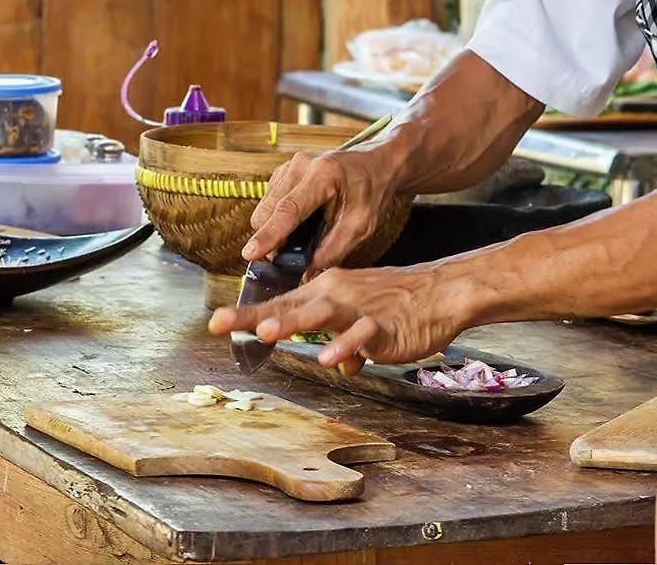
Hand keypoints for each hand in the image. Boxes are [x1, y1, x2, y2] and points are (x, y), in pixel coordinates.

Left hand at [207, 265, 467, 376]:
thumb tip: (338, 363)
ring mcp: (357, 308)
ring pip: (319, 314)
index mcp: (324, 292)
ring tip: (268, 332)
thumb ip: (343, 341)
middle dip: (255, 316)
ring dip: (293, 322)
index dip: (248, 313)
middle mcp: (335, 294)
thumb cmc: (398, 306)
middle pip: (288, 305)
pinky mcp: (381, 325)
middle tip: (221, 322)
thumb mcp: (361, 322)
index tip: (216, 322)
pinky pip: (360, 336)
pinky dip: (345, 346)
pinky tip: (331, 359)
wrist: (441, 293)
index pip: (280, 302)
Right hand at [242, 143, 399, 271]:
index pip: (287, 210)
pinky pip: (270, 200)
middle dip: (272, 238)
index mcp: (322, 176)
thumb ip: (334, 249)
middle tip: (291, 256)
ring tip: (300, 237)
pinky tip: (300, 222)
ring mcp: (289, 166)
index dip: (269, 235)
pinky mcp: (285, 171)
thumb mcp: (362, 224)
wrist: (378, 162)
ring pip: (264, 207)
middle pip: (267, 211)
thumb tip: (307, 271)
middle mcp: (300, 166)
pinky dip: (277, 216)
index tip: (251, 254)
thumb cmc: (373, 189)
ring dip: (274, 227)